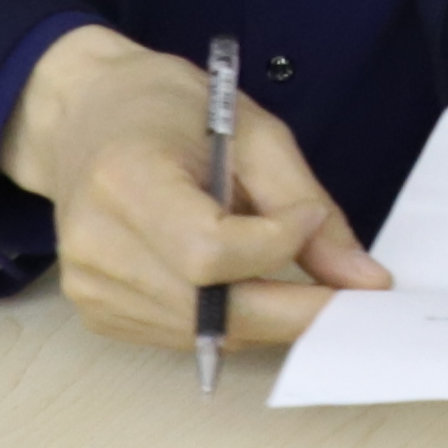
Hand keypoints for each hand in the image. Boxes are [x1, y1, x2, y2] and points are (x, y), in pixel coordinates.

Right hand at [0, 26, 386, 352]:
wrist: (87, 118)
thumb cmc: (169, 111)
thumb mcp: (251, 131)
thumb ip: (303, 202)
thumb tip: (360, 278)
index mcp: (125, 181)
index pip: (209, 251)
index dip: (276, 247)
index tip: (312, 219)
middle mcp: (96, 245)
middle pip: (209, 309)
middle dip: (292, 309)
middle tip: (348, 295)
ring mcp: (89, 286)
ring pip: (204, 333)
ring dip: (266, 317)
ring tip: (295, 279)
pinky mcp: (96, 312)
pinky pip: (182, 336)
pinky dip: (229, 320)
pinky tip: (244, 283)